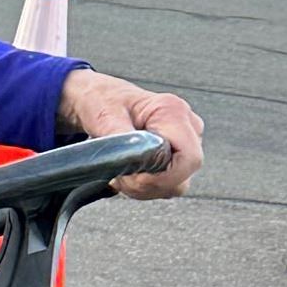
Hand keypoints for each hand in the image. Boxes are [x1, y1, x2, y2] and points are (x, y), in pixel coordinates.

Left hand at [55, 69, 202, 198]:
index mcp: (173, 111)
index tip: (132, 176)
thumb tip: (133, 157)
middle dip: (148, 185)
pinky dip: (146, 187)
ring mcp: (186, 143)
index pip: (189, 159)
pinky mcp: (178, 157)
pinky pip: (168, 185)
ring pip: (176, 185)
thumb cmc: (101, 100)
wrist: (97, 99)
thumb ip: (121, 137)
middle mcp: (187, 127)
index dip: (162, 177)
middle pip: (183, 177)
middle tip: (119, 176)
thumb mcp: (103, 115)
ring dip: (144, 188)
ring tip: (121, 172)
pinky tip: (129, 173)